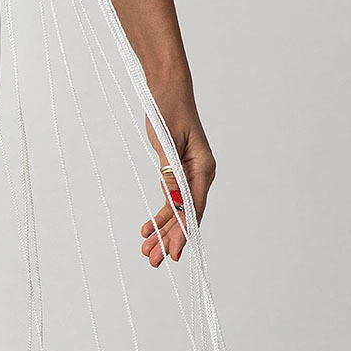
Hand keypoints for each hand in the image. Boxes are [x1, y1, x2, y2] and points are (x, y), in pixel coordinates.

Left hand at [140, 112, 215, 266]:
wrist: (167, 90)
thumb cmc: (169, 109)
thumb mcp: (167, 139)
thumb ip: (169, 170)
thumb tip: (173, 199)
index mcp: (203, 168)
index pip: (194, 207)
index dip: (183, 232)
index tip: (174, 253)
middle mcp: (199, 175)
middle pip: (186, 214)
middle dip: (170, 239)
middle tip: (153, 261)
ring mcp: (189, 174)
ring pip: (177, 210)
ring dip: (163, 231)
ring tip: (147, 252)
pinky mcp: (176, 171)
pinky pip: (170, 198)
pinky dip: (160, 214)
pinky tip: (148, 229)